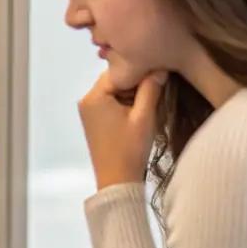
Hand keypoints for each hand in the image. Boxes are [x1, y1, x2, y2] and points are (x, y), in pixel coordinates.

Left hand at [78, 69, 167, 190]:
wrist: (117, 182)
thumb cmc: (130, 149)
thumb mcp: (144, 116)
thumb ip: (151, 88)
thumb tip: (160, 66)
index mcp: (94, 96)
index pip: (119, 71)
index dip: (139, 70)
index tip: (159, 72)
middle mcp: (86, 100)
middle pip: (116, 80)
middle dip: (136, 83)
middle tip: (157, 86)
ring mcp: (89, 111)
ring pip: (115, 91)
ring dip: (133, 94)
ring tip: (151, 100)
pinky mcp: (94, 121)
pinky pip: (111, 103)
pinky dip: (126, 104)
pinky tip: (140, 111)